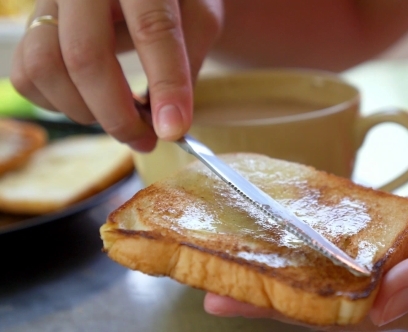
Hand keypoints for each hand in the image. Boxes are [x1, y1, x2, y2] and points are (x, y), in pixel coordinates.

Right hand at [10, 0, 221, 150]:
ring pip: (44, 66)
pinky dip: (57, 103)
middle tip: (145, 140)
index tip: (173, 129)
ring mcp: (50, 3)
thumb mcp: (199, 21)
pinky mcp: (31, 25)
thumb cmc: (177, 4)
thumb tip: (168, 124)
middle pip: (85, 55)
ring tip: (120, 119)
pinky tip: (92, 105)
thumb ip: (187, 64)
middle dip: (117, 114)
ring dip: (83, 111)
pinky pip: (26, 75)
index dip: (165, 84)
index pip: (152, 29)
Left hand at [203, 193, 407, 330]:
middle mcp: (389, 288)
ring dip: (282, 241)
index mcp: (407, 312)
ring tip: (231, 227)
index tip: (221, 297)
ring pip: (328, 249)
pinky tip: (290, 200)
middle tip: (200, 265)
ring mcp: (393, 255)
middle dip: (259, 276)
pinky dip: (325, 209)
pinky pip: (356, 218)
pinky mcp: (403, 226)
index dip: (275, 307)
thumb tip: (386, 299)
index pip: (326, 315)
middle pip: (312, 284)